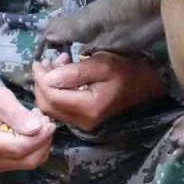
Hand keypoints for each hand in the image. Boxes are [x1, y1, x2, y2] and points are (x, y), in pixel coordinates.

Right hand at [0, 85, 54, 171]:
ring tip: (38, 123)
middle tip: (44, 120)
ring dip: (41, 144)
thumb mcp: (0, 98)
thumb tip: (37, 129)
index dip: (40, 137)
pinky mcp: (3, 164)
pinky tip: (33, 132)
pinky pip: (27, 161)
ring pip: (30, 163)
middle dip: (43, 141)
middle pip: (28, 160)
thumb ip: (18, 114)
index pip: (20, 148)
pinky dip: (36, 148)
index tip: (48, 122)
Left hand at [32, 50, 166, 131]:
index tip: (40, 61)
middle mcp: (83, 121)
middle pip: (47, 105)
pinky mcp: (82, 120)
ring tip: (57, 65)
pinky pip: (59, 108)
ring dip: (47, 86)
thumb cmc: (124, 71)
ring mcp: (82, 123)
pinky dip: (55, 92)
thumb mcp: (101, 64)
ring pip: (50, 108)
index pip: (52, 97)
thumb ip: (74, 72)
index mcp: (88, 107)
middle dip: (41, 83)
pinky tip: (62, 77)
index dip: (41, 79)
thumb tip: (48, 77)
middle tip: (47, 62)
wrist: (143, 84)